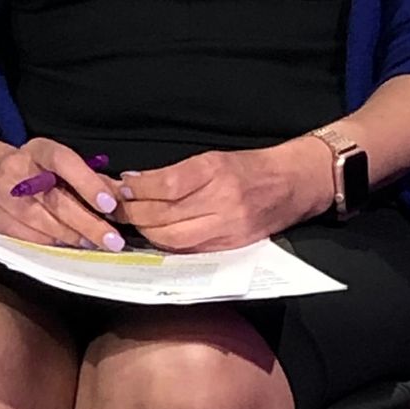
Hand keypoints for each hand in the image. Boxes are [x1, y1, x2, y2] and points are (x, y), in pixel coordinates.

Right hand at [0, 136, 134, 252]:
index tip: (110, 205)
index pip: (63, 161)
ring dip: (73, 236)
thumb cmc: (35, 170)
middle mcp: (16, 169)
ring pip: (42, 222)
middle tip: (113, 240)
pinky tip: (69, 245)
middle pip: (55, 200)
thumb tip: (123, 197)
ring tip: (95, 244)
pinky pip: (27, 236)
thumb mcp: (60, 164)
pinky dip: (52, 242)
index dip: (88, 183)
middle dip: (88, 223)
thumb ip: (91, 178)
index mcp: (38, 150)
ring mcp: (1, 194)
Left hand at [120, 138, 330, 252]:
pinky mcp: (231, 246)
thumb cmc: (250, 167)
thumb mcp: (213, 158)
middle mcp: (222, 200)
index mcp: (215, 171)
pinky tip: (155, 235)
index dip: (137, 190)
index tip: (121, 187)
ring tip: (133, 222)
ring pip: (171, 238)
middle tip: (116, 208)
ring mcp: (227, 226)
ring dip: (145, 232)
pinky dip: (166, 244)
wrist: (293, 183)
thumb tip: (134, 183)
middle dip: (133, 214)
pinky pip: (188, 250)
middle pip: (163, 216)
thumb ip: (174, 174)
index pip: (165, 186)